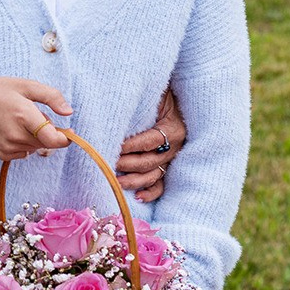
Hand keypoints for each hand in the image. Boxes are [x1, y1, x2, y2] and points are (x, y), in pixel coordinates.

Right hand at [0, 78, 72, 161]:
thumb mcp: (26, 85)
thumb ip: (51, 97)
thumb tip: (69, 112)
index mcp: (24, 115)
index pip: (53, 139)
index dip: (65, 138)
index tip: (68, 131)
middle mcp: (16, 135)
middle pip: (46, 143)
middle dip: (47, 132)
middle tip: (34, 116)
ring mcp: (8, 147)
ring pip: (36, 148)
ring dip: (35, 138)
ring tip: (20, 122)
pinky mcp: (2, 154)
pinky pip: (24, 153)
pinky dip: (24, 144)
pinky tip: (13, 131)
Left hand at [115, 86, 185, 203]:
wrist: (182, 100)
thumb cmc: (163, 95)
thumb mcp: (156, 93)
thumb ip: (142, 99)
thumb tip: (116, 106)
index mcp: (173, 129)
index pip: (149, 141)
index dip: (130, 146)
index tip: (114, 146)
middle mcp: (175, 147)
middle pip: (148, 162)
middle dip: (126, 164)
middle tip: (107, 162)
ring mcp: (172, 159)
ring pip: (152, 176)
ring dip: (133, 181)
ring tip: (115, 181)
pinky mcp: (168, 167)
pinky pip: (162, 185)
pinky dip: (151, 193)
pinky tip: (138, 196)